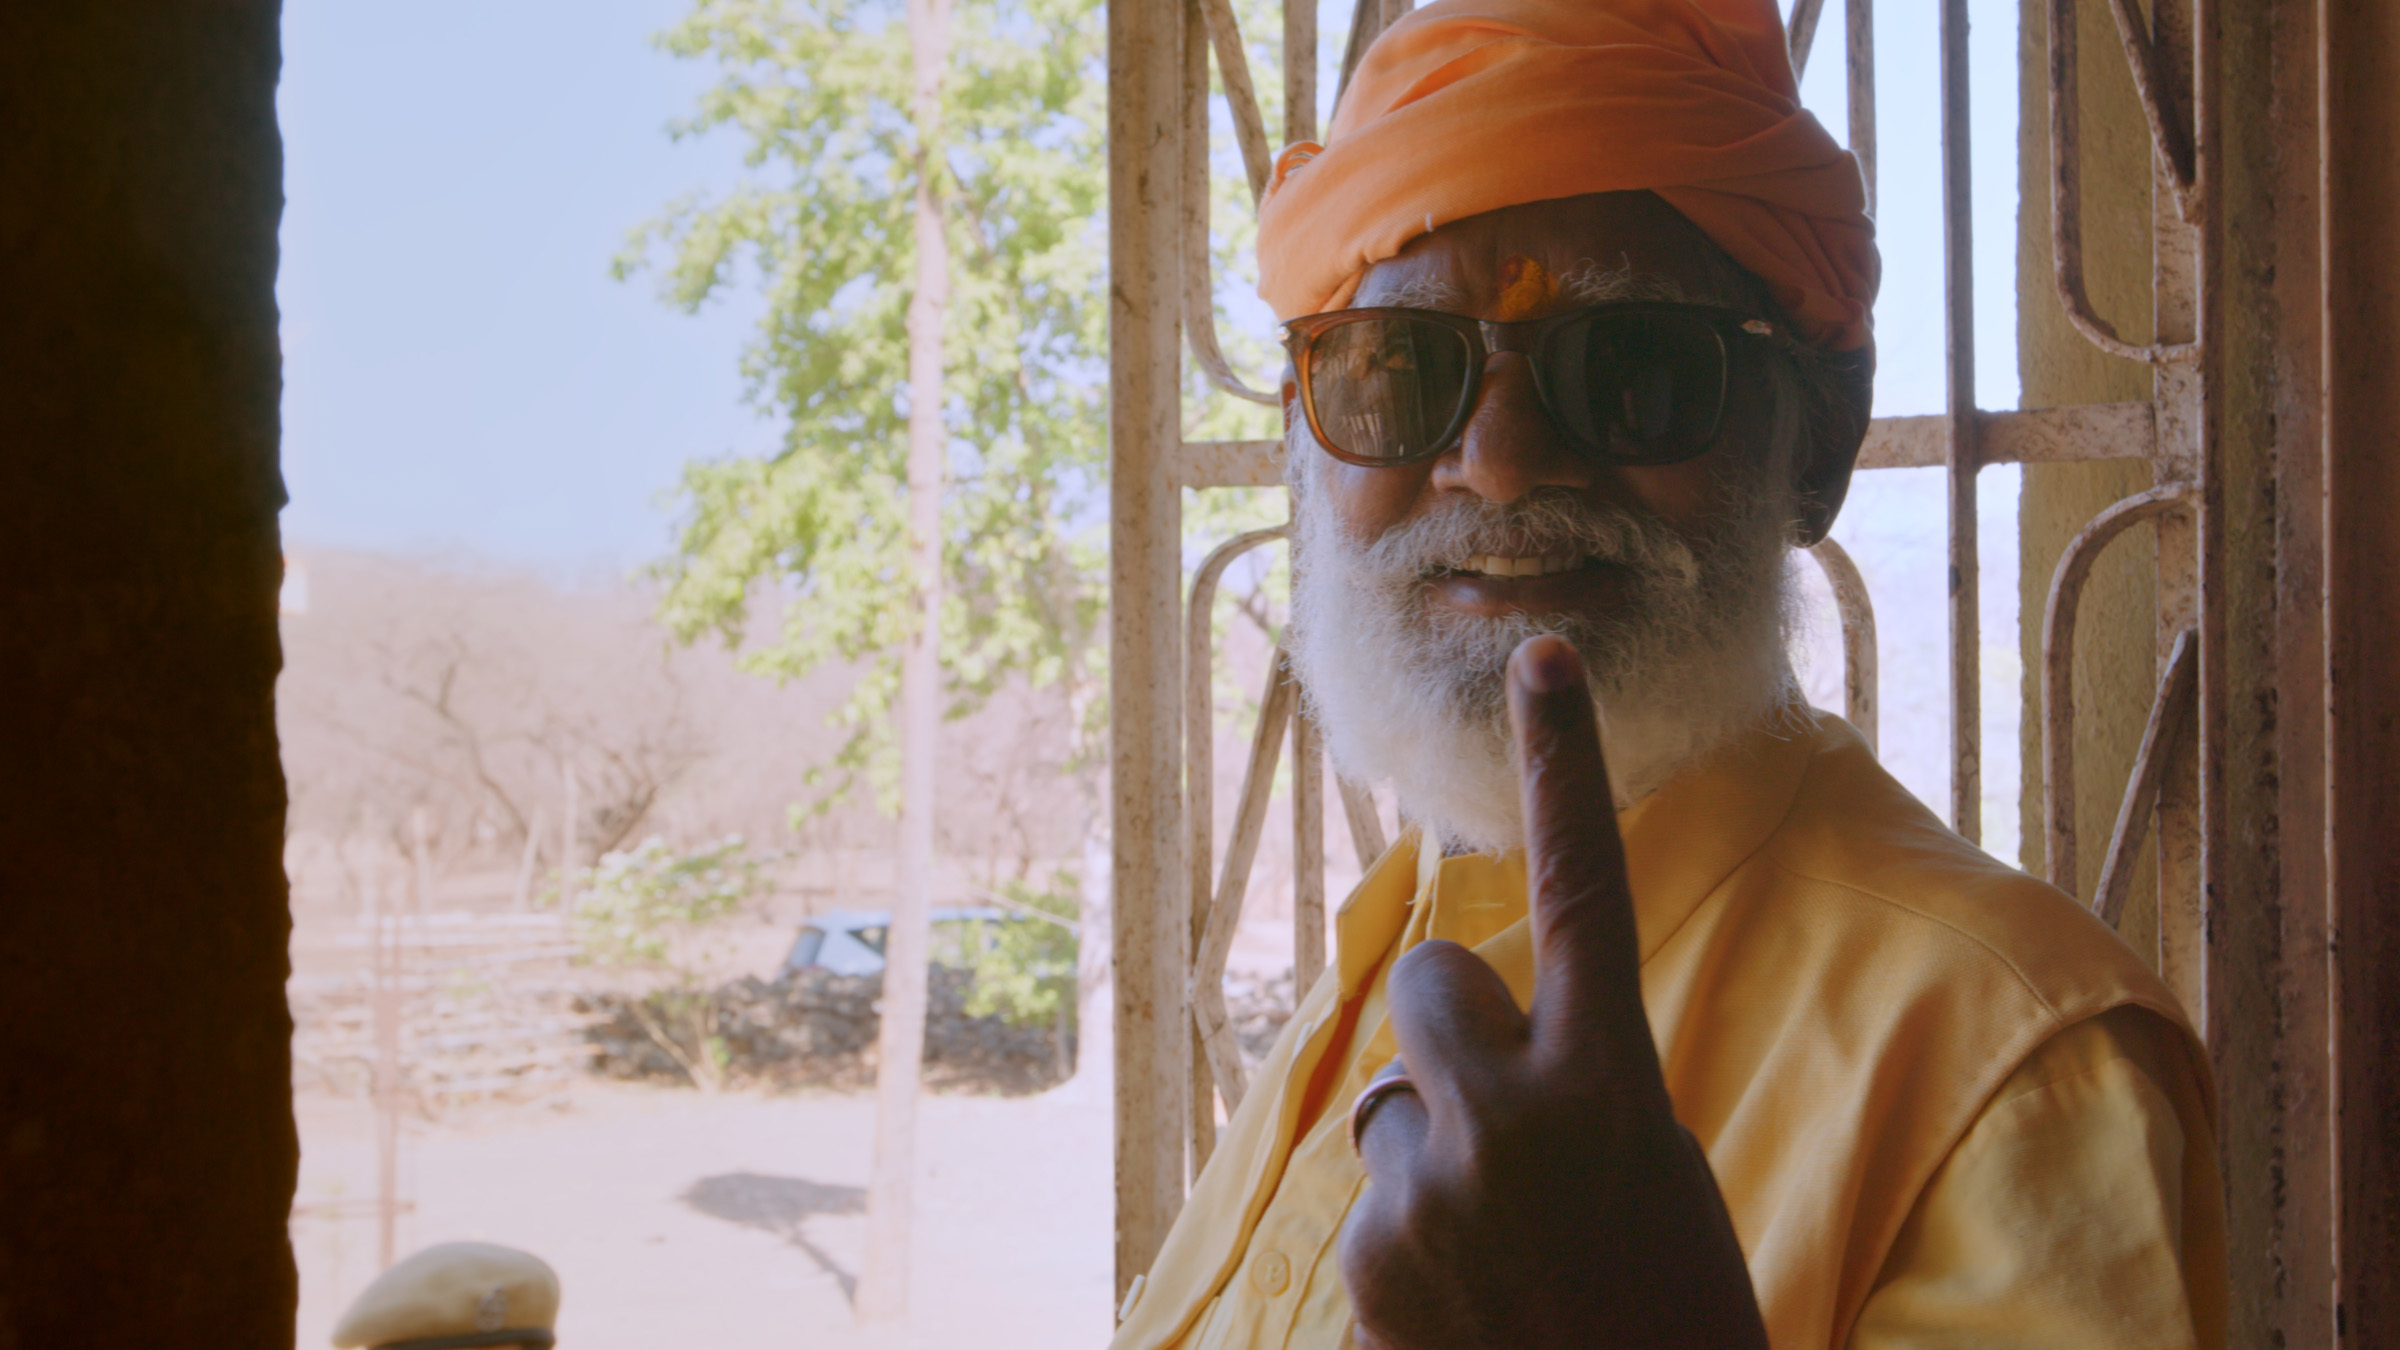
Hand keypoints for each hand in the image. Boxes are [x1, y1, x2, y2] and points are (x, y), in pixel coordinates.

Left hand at [1338, 634, 1766, 1349]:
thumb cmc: (1670, 1318)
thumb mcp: (1652, 1180)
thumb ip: (1570, 1094)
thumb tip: (1468, 1063)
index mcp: (1613, 1085)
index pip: (1581, 889)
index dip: (1564, 766)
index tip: (1539, 653)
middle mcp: (1514, 1120)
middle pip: (1434, 986)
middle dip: (1461, 1038)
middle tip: (1515, 1138)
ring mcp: (1430, 1198)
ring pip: (1399, 1115)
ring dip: (1438, 1168)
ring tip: (1505, 1267)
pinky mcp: (1369, 1274)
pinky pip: (1378, 1214)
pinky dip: (1415, 1262)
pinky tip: (1471, 1323)